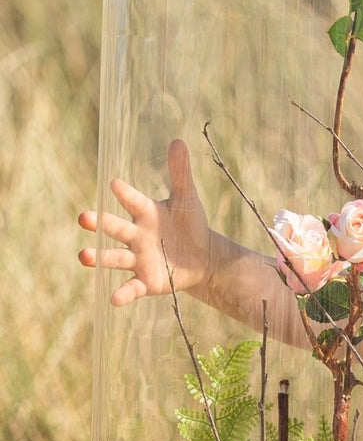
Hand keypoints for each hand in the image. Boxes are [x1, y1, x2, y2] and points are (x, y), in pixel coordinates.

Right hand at [78, 139, 210, 305]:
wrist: (202, 258)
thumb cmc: (190, 225)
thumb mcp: (187, 199)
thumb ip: (179, 173)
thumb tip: (178, 141)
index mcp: (145, 213)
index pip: (133, 200)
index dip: (125, 193)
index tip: (114, 183)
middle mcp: (136, 235)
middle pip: (114, 228)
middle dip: (99, 223)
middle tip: (83, 217)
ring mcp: (138, 259)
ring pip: (115, 257)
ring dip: (99, 257)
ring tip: (84, 256)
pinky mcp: (145, 281)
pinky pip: (131, 288)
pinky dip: (123, 293)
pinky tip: (114, 299)